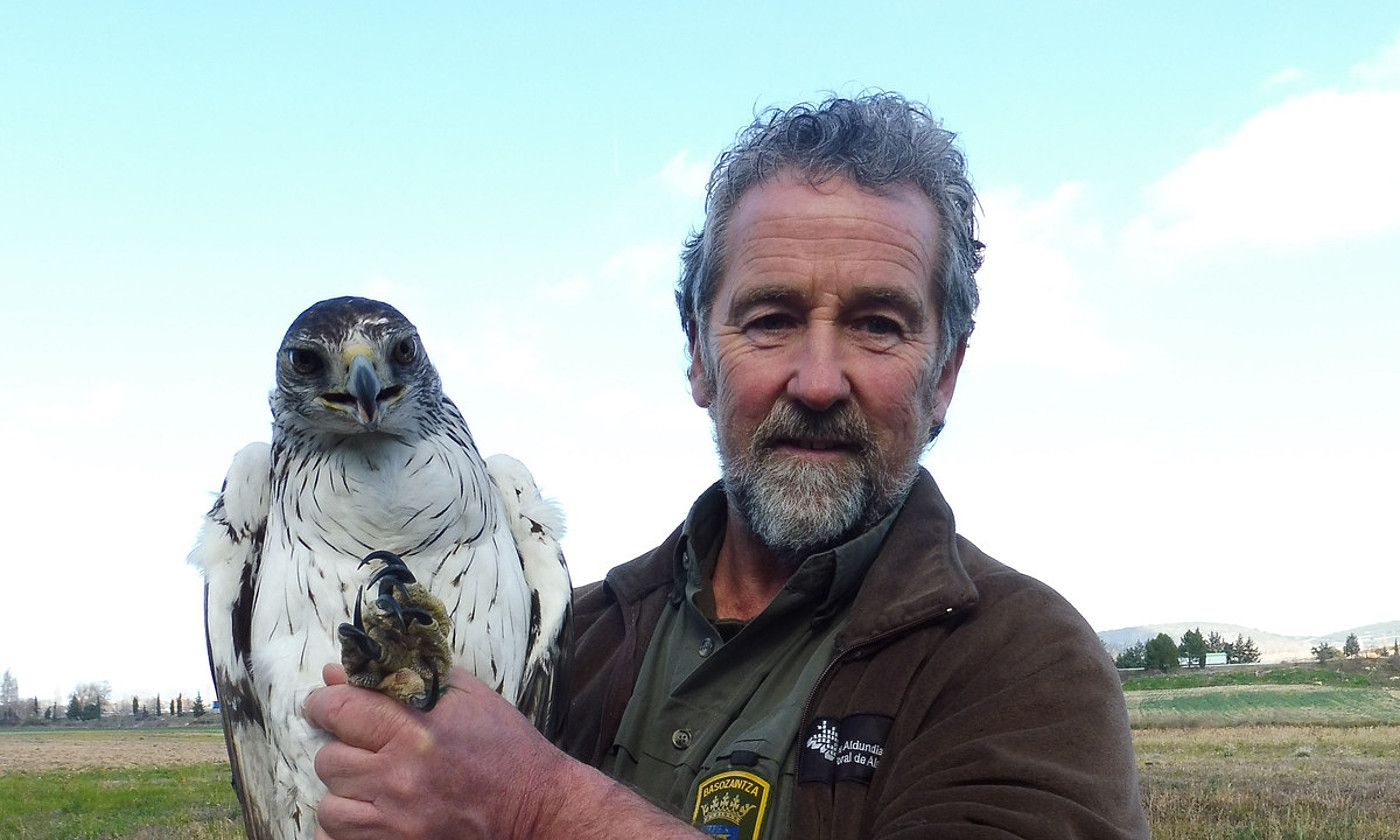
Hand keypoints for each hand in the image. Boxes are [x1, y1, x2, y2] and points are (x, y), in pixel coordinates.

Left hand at [304, 664, 563, 839]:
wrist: (535, 809)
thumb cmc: (503, 746)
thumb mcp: (465, 697)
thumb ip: (404, 677)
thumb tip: (338, 671)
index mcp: (418, 731)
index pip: (341, 710)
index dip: (324, 702)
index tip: (325, 703)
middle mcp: (401, 777)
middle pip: (329, 759)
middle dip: (341, 748)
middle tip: (363, 746)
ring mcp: (397, 822)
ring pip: (329, 804)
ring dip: (344, 791)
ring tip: (369, 783)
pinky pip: (337, 839)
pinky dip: (346, 826)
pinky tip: (371, 812)